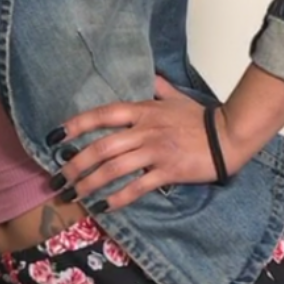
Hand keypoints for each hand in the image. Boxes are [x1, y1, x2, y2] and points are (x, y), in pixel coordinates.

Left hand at [48, 74, 228, 214]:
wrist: (229, 136)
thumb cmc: (201, 119)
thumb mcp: (176, 98)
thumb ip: (159, 88)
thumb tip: (151, 76)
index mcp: (143, 110)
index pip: (102, 115)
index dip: (75, 125)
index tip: (54, 137)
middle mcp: (145, 130)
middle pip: (101, 147)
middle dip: (75, 164)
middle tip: (57, 178)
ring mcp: (155, 152)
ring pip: (114, 169)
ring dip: (89, 184)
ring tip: (74, 196)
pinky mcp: (168, 171)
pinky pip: (137, 187)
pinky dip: (117, 198)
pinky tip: (102, 207)